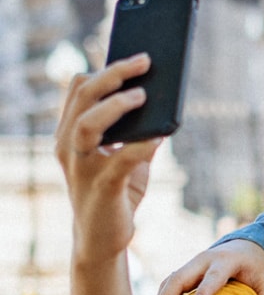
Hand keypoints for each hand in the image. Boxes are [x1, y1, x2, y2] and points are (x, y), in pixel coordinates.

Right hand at [55, 54, 161, 265]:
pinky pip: (117, 161)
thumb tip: (163, 109)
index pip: (78, 90)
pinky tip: (159, 137)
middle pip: (82, 98)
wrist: (103, 241)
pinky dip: (139, 146)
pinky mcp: (101, 188)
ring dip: (115, 106)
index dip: (103, 68)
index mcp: (71, 134)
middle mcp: (69, 147)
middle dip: (113, 74)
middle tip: (144, 59)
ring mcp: (82, 168)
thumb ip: (139, 135)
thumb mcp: (129, 160)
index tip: (131, 53)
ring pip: (86, 125)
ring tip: (142, 95)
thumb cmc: (116, 195)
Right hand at [154, 239, 263, 294]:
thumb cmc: (257, 267)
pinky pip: (169, 282)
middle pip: (182, 276)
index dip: (206, 288)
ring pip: (171, 279)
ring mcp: (193, 264)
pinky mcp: (186, 270)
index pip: (215, 275)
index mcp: (227, 260)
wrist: (245, 246)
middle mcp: (205, 259)